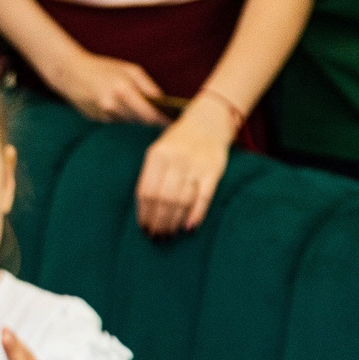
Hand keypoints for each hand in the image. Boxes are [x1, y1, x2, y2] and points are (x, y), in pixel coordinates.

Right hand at [49, 47, 167, 126]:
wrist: (70, 73)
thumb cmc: (103, 68)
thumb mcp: (129, 70)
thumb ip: (148, 86)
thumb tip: (164, 102)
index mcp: (124, 91)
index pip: (150, 114)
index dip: (163, 120)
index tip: (173, 122)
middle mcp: (114, 106)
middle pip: (142, 122)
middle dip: (153, 120)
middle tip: (166, 119)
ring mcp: (105, 116)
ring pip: (131, 123)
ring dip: (139, 119)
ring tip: (144, 111)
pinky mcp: (99, 121)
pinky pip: (119, 122)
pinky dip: (125, 117)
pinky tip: (124, 109)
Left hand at [134, 98, 235, 237]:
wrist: (209, 122)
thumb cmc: (179, 142)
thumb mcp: (159, 151)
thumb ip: (151, 176)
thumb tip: (146, 210)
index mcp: (157, 155)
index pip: (146, 191)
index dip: (144, 214)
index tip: (144, 228)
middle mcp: (176, 159)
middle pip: (164, 199)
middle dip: (159, 222)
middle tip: (157, 237)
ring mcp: (196, 165)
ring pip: (182, 201)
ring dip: (174, 222)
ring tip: (169, 235)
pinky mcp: (213, 171)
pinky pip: (203, 197)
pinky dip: (196, 214)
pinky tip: (188, 228)